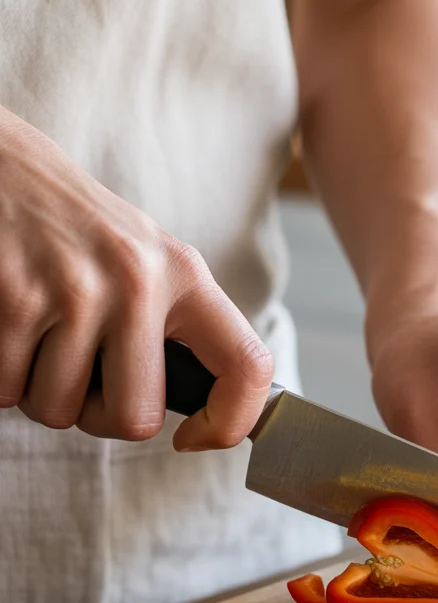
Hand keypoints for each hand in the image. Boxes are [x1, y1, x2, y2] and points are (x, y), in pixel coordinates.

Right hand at [0, 107, 272, 449]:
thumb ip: (177, 328)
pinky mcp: (13, 298)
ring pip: (59, 411)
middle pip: (134, 418)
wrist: (1, 166)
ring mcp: (74, 290)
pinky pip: (7, 390)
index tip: (195, 436)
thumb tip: (207, 414)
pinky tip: (10, 331)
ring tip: (40, 340)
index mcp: (185, 276)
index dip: (231, 421)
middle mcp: (138, 281)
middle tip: (82, 378)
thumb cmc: (79, 231)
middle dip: (99, 416)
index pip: (247, 365)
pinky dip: (2, 378)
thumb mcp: (148, 261)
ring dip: (40, 393)